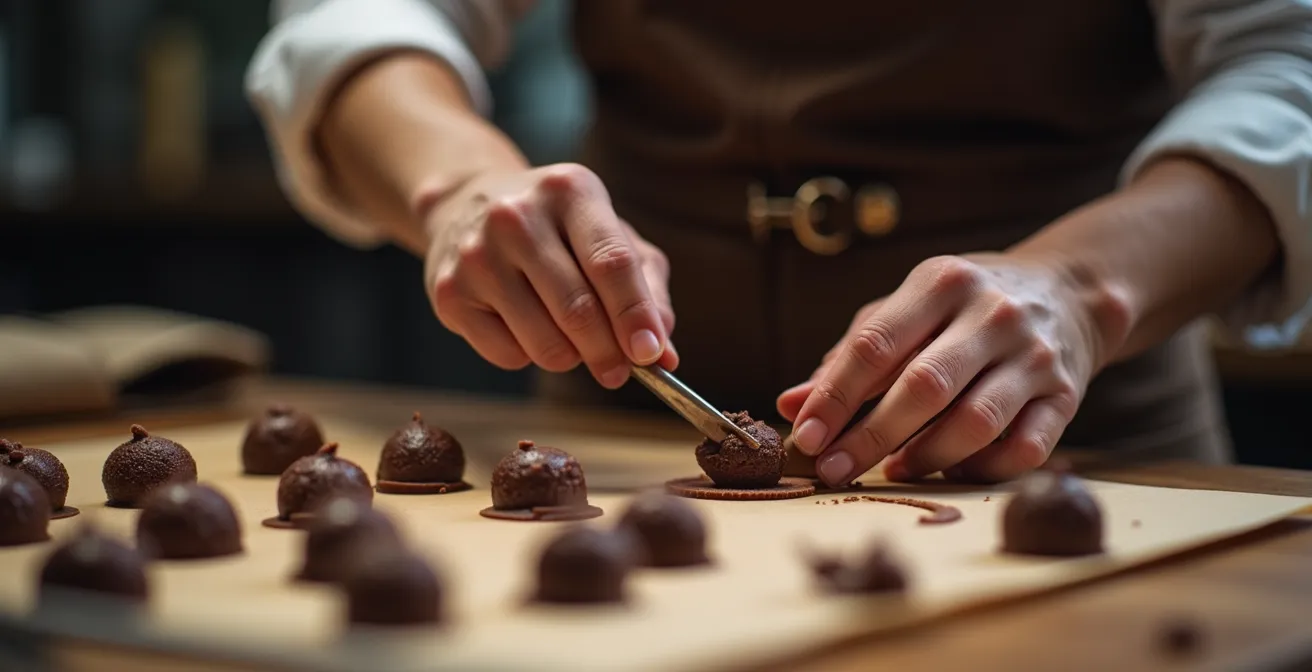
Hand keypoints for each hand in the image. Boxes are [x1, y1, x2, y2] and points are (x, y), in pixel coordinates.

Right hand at [423, 163, 677, 387]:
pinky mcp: (449, 293)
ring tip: (569, 336)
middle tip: (619, 371)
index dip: (635, 316)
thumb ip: (647, 289)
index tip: (651, 354)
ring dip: (570, 357)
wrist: (466, 205)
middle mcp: (516, 216)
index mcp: (568, 190)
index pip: (611, 263)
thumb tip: (663, 353)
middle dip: (608, 353)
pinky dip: (529, 356)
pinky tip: (525, 325)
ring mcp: (477, 255)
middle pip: (578, 311)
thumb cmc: (556, 227)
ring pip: (545, 344)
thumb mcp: (609, 234)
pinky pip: (509, 356)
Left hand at [780, 253, 1129, 485]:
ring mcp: (1035, 356)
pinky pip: (1025, 448)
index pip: (876, 344)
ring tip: (893, 470)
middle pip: (923, 387)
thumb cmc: (963, 309)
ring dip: (925, 456)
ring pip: (975, 422)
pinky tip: (953, 471)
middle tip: (832, 470)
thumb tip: (791, 405)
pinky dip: (983, 469)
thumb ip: (849, 357)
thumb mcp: (906, 311)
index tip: (805, 435)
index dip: (834, 396)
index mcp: (942, 283)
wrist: (1068, 294)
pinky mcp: (1067, 396)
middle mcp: (993, 315)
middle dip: (870, 437)